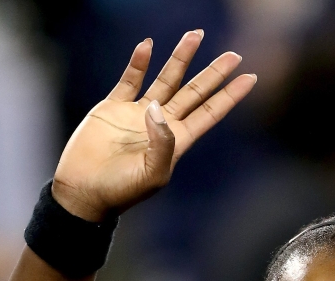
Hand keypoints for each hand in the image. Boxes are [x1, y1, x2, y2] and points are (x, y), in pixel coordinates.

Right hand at [52, 31, 255, 220]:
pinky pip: (130, 80)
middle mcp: (162, 124)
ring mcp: (138, 113)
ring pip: (166, 80)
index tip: (250, 78)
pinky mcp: (113, 107)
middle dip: (214, 73)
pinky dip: (138, 63)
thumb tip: (156, 107)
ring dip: (180, 59)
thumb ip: (162, 142)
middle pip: (194, 92)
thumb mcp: (152, 173)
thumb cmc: (122, 190)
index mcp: (177, 141)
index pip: (210, 113)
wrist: (84, 190)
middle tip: (234, 54)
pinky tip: (148, 46)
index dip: (230, 96)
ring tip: (195, 36)